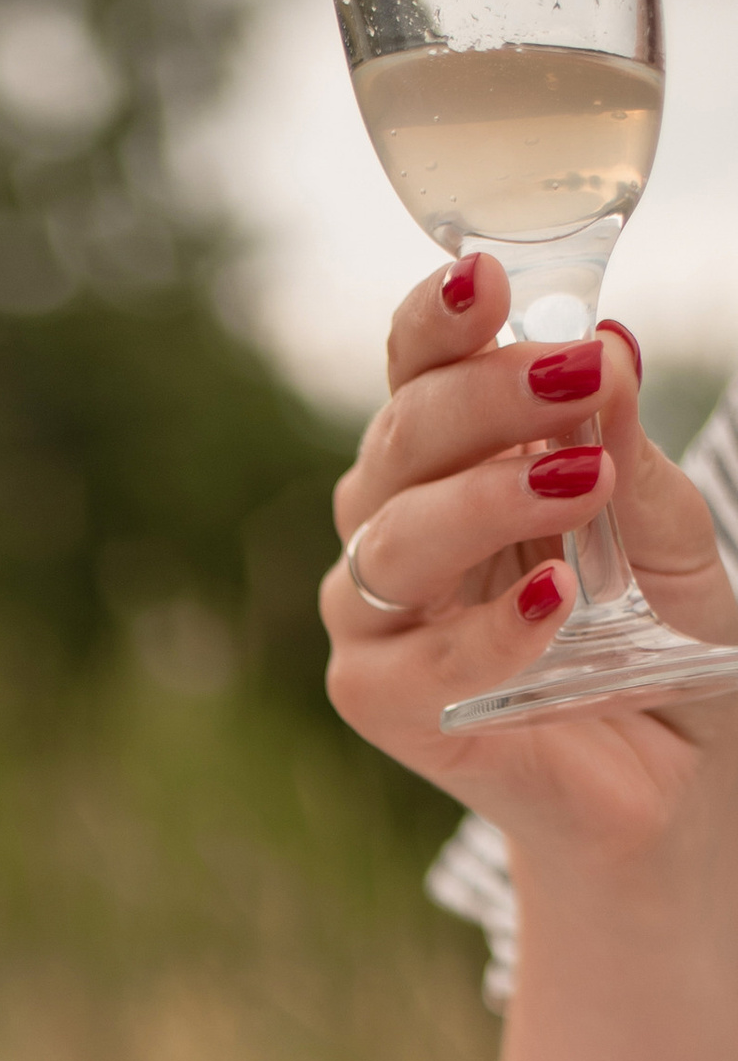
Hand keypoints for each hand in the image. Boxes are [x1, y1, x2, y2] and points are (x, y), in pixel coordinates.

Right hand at [323, 255, 737, 865]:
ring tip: (579, 486)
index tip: (488, 278)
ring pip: (391, 541)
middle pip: (398, 441)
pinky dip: (485, 629)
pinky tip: (553, 603)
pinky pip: (413, 660)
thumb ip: (636, 461)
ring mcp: (382, 621)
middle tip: (577, 379)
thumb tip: (609, 354)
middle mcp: (398, 532)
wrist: (674, 782)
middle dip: (482, 399)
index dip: (436, 322)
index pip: (418, 374)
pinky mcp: (385, 706)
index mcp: (454, 466)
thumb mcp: (679, 541)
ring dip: (484, 501)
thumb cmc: (662, 650)